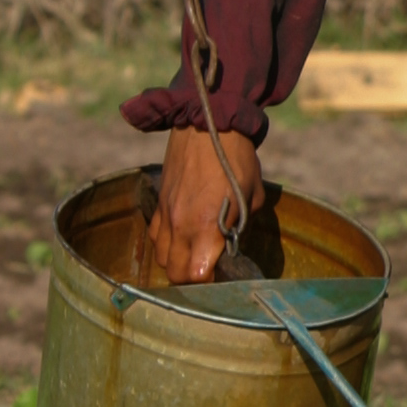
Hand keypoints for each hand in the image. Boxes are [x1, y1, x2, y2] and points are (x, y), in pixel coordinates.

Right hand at [151, 128, 265, 282]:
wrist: (207, 124)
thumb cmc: (235, 159)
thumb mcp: (251, 195)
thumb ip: (240, 225)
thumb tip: (232, 242)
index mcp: (206, 226)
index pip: (196, 275)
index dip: (208, 282)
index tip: (220, 274)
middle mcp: (181, 225)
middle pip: (174, 274)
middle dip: (190, 278)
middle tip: (207, 267)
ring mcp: (167, 215)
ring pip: (161, 258)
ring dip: (176, 261)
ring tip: (194, 253)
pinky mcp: (159, 203)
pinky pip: (155, 237)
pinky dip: (165, 243)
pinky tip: (181, 235)